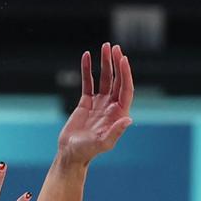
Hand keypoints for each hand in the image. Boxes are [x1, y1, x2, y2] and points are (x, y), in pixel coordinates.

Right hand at [58, 43, 133, 166]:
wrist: (71, 154)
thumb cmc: (87, 152)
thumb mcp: (103, 143)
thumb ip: (115, 132)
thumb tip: (128, 119)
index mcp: (119, 114)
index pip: (125, 89)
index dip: (125, 73)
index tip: (122, 58)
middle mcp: (111, 106)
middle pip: (117, 80)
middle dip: (116, 63)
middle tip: (113, 47)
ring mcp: (99, 103)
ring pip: (105, 78)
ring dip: (105, 62)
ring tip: (104, 47)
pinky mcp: (86, 102)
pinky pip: (88, 82)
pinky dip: (88, 70)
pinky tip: (86, 56)